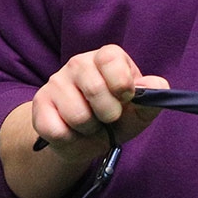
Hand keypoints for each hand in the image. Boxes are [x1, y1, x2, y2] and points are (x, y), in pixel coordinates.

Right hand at [29, 45, 169, 155]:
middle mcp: (78, 64)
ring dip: (90, 130)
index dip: (122, 82)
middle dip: (108, 115)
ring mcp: (56, 82)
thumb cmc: (115, 119)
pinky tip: (73, 133)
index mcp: (105, 58)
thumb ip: (151, 98)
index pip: (110, 57)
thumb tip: (157, 87)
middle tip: (108, 118)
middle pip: (95, 89)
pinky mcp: (40, 105)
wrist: (84, 140)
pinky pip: (59, 130)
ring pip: (78, 115)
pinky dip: (72, 141)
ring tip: (90, 126)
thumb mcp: (139, 111)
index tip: (126, 97)